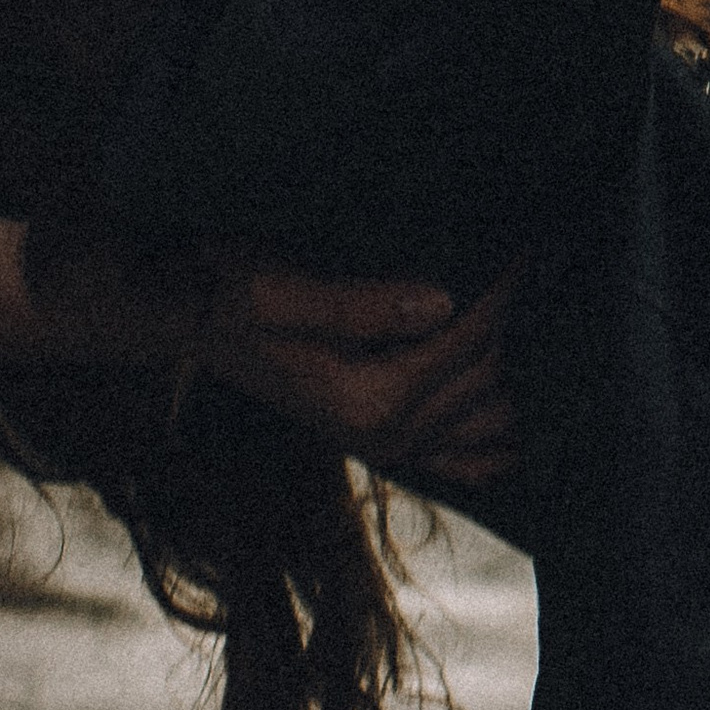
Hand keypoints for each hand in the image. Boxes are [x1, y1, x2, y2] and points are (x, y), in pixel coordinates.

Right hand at [195, 267, 516, 496]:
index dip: (503, 290)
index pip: (467, 342)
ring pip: (487, 421)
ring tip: (525, 318)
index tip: (527, 246)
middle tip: (528, 266)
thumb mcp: (276, 288)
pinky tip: (515, 422)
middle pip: (488, 378)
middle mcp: (382, 435)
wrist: (182, 316)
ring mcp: (383, 445)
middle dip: (512, 324)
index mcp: (366, 400)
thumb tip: (444, 302)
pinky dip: (490, 446)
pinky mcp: (377, 438)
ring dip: (511, 375)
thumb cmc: (223, 292)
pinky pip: (457, 463)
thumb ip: (358, 304)